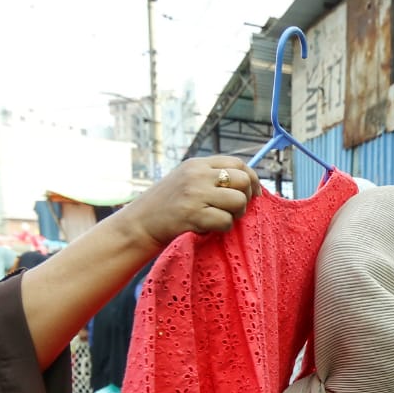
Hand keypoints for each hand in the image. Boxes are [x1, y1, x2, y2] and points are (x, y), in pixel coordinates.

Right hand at [123, 156, 260, 248]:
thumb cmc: (165, 205)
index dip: (252, 179)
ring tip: (221, 219)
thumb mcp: (186, 179)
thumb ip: (210, 176)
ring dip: (235, 215)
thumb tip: (246, 182)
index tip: (254, 194)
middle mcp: (197, 175)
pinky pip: (225, 221)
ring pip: (238, 201)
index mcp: (197, 164)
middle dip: (246, 198)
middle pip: (242, 180)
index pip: (238, 163)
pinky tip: (208, 229)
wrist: (139, 223)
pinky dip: (222, 228)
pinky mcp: (193, 215)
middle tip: (236, 210)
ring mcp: (195, 194)